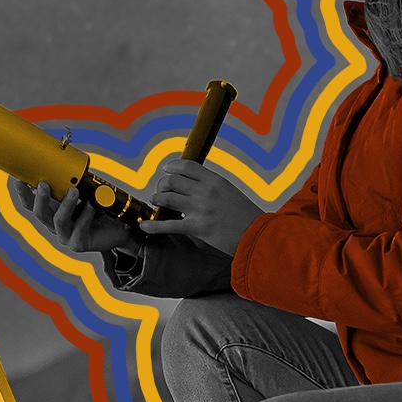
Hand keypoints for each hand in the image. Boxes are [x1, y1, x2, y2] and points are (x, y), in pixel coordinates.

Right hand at [11, 178, 141, 254]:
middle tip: (43, 184)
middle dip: (40, 198)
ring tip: (74, 191)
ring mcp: (65, 236)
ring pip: (59, 221)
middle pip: (40, 214)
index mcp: (51, 212)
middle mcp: (54, 225)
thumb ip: (73, 182)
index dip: (23, 194)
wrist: (119, 228)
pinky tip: (91, 204)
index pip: (31, 204)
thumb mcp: (84, 191)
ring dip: (65, 205)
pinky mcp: (79, 244)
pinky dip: (85, 215)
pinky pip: (79, 229)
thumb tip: (66, 162)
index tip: (18, 179)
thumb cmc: (99, 208)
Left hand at [137, 159, 262, 254]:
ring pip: (167, 198)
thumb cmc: (247, 216)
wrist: (258, 235)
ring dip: (157, 199)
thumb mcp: (231, 192)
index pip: (187, 166)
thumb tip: (194, 184)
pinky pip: (168, 224)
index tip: (166, 170)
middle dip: (162, 184)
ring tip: (155, 201)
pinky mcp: (197, 228)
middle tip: (160, 190)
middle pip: (172, 181)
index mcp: (215, 180)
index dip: (172, 167)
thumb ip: (212, 187)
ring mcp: (200, 209)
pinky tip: (143, 226)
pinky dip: (153, 225)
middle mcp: (206, 191)